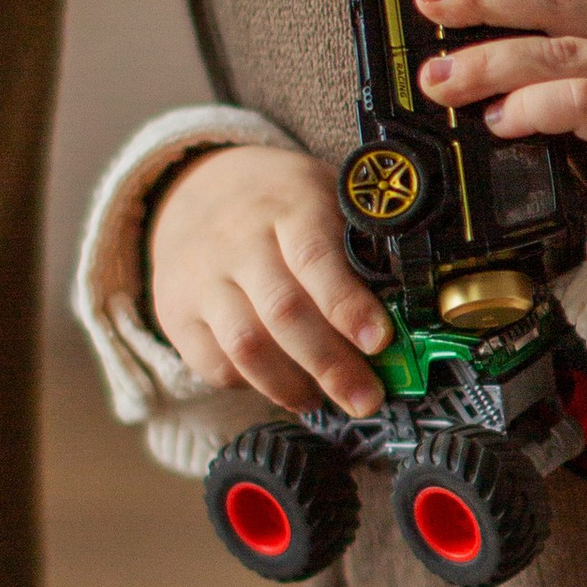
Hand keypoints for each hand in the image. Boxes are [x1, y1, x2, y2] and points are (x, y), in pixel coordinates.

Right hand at [150, 145, 393, 421]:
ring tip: (322, 399)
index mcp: (288, 205)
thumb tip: (409, 308)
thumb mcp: (324, 196)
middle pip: (283, 312)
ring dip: (291, 385)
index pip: (317, 259)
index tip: (381, 342)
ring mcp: (202, 278)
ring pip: (246, 346)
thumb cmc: (281, 203)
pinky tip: (280, 383)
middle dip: (331, 364)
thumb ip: (357, 243)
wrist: (195, 187)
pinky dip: (251, 385)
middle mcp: (238, 241)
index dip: (349, 306)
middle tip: (367, 398)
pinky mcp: (176, 311)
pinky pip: (213, 363)